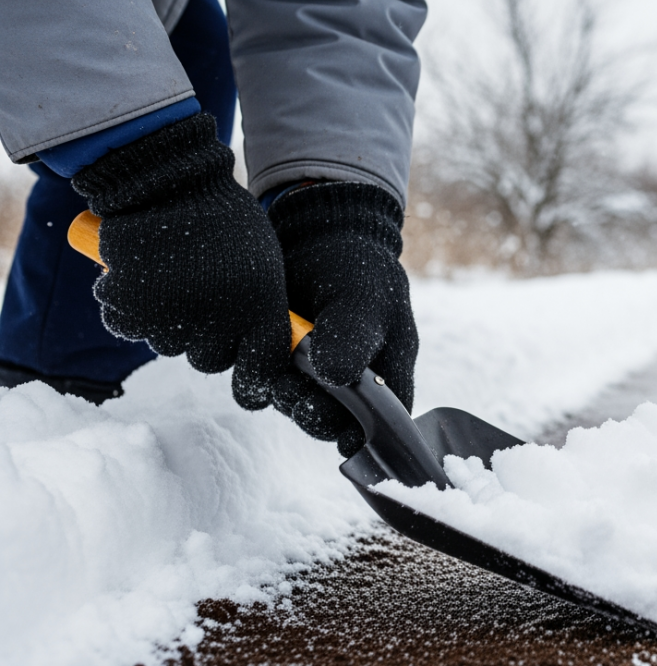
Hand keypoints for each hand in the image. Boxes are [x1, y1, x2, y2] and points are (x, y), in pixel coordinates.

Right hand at [71, 114, 290, 409]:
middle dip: (207, 340)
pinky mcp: (129, 310)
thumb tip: (258, 355)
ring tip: (176, 279)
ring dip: (171, 324)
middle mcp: (219, 322)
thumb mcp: (263, 264)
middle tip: (204, 300)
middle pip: (211, 362)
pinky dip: (133, 310)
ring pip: (170, 347)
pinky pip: (131, 329)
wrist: (169, 181)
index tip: (248, 381)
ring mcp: (172, 319)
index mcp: (260, 309)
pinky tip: (144, 278)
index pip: (262, 371)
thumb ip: (262, 311)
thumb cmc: (224, 221)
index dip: (254, 379)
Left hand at [266, 183, 417, 455]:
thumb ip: (354, 338)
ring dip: (283, 393)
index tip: (344, 429)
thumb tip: (338, 379)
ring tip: (279, 362)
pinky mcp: (277, 360)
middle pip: (332, 423)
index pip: (383, 424)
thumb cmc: (356, 264)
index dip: (365, 435)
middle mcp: (350, 381)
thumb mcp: (364, 298)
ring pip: (295, 406)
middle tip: (296, 387)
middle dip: (312, 412)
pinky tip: (261, 348)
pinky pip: (265, 384)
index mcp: (387, 373)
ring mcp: (312, 374)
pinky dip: (260, 372)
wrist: (315, 230)